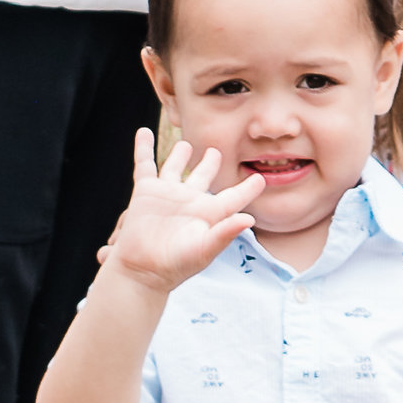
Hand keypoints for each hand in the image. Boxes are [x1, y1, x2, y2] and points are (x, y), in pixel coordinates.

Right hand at [106, 126, 260, 296]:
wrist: (141, 270)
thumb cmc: (175, 264)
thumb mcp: (204, 249)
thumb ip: (225, 233)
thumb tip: (249, 219)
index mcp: (209, 213)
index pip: (234, 196)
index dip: (248, 188)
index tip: (261, 178)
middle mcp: (189, 201)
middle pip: (203, 176)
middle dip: (210, 163)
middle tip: (216, 150)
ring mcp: (167, 194)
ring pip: (175, 167)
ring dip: (179, 154)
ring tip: (186, 143)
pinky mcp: (145, 191)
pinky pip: (145, 163)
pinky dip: (143, 147)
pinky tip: (143, 132)